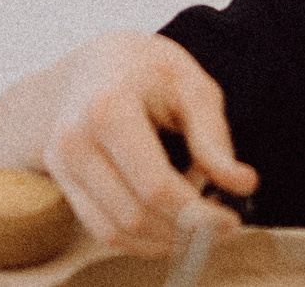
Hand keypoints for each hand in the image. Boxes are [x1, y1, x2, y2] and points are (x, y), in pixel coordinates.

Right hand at [0, 31, 258, 256]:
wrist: (92, 63)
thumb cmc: (147, 69)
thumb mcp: (190, 84)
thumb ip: (213, 136)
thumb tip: (243, 185)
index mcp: (108, 108)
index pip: (155, 186)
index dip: (198, 214)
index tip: (232, 222)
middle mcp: (74, 140)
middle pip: (135, 215)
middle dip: (184, 231)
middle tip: (221, 224)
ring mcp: (61, 163)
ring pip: (116, 232)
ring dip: (163, 240)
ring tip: (195, 219)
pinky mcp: (62, 180)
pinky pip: (102, 230)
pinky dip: (140, 241)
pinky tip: (169, 225)